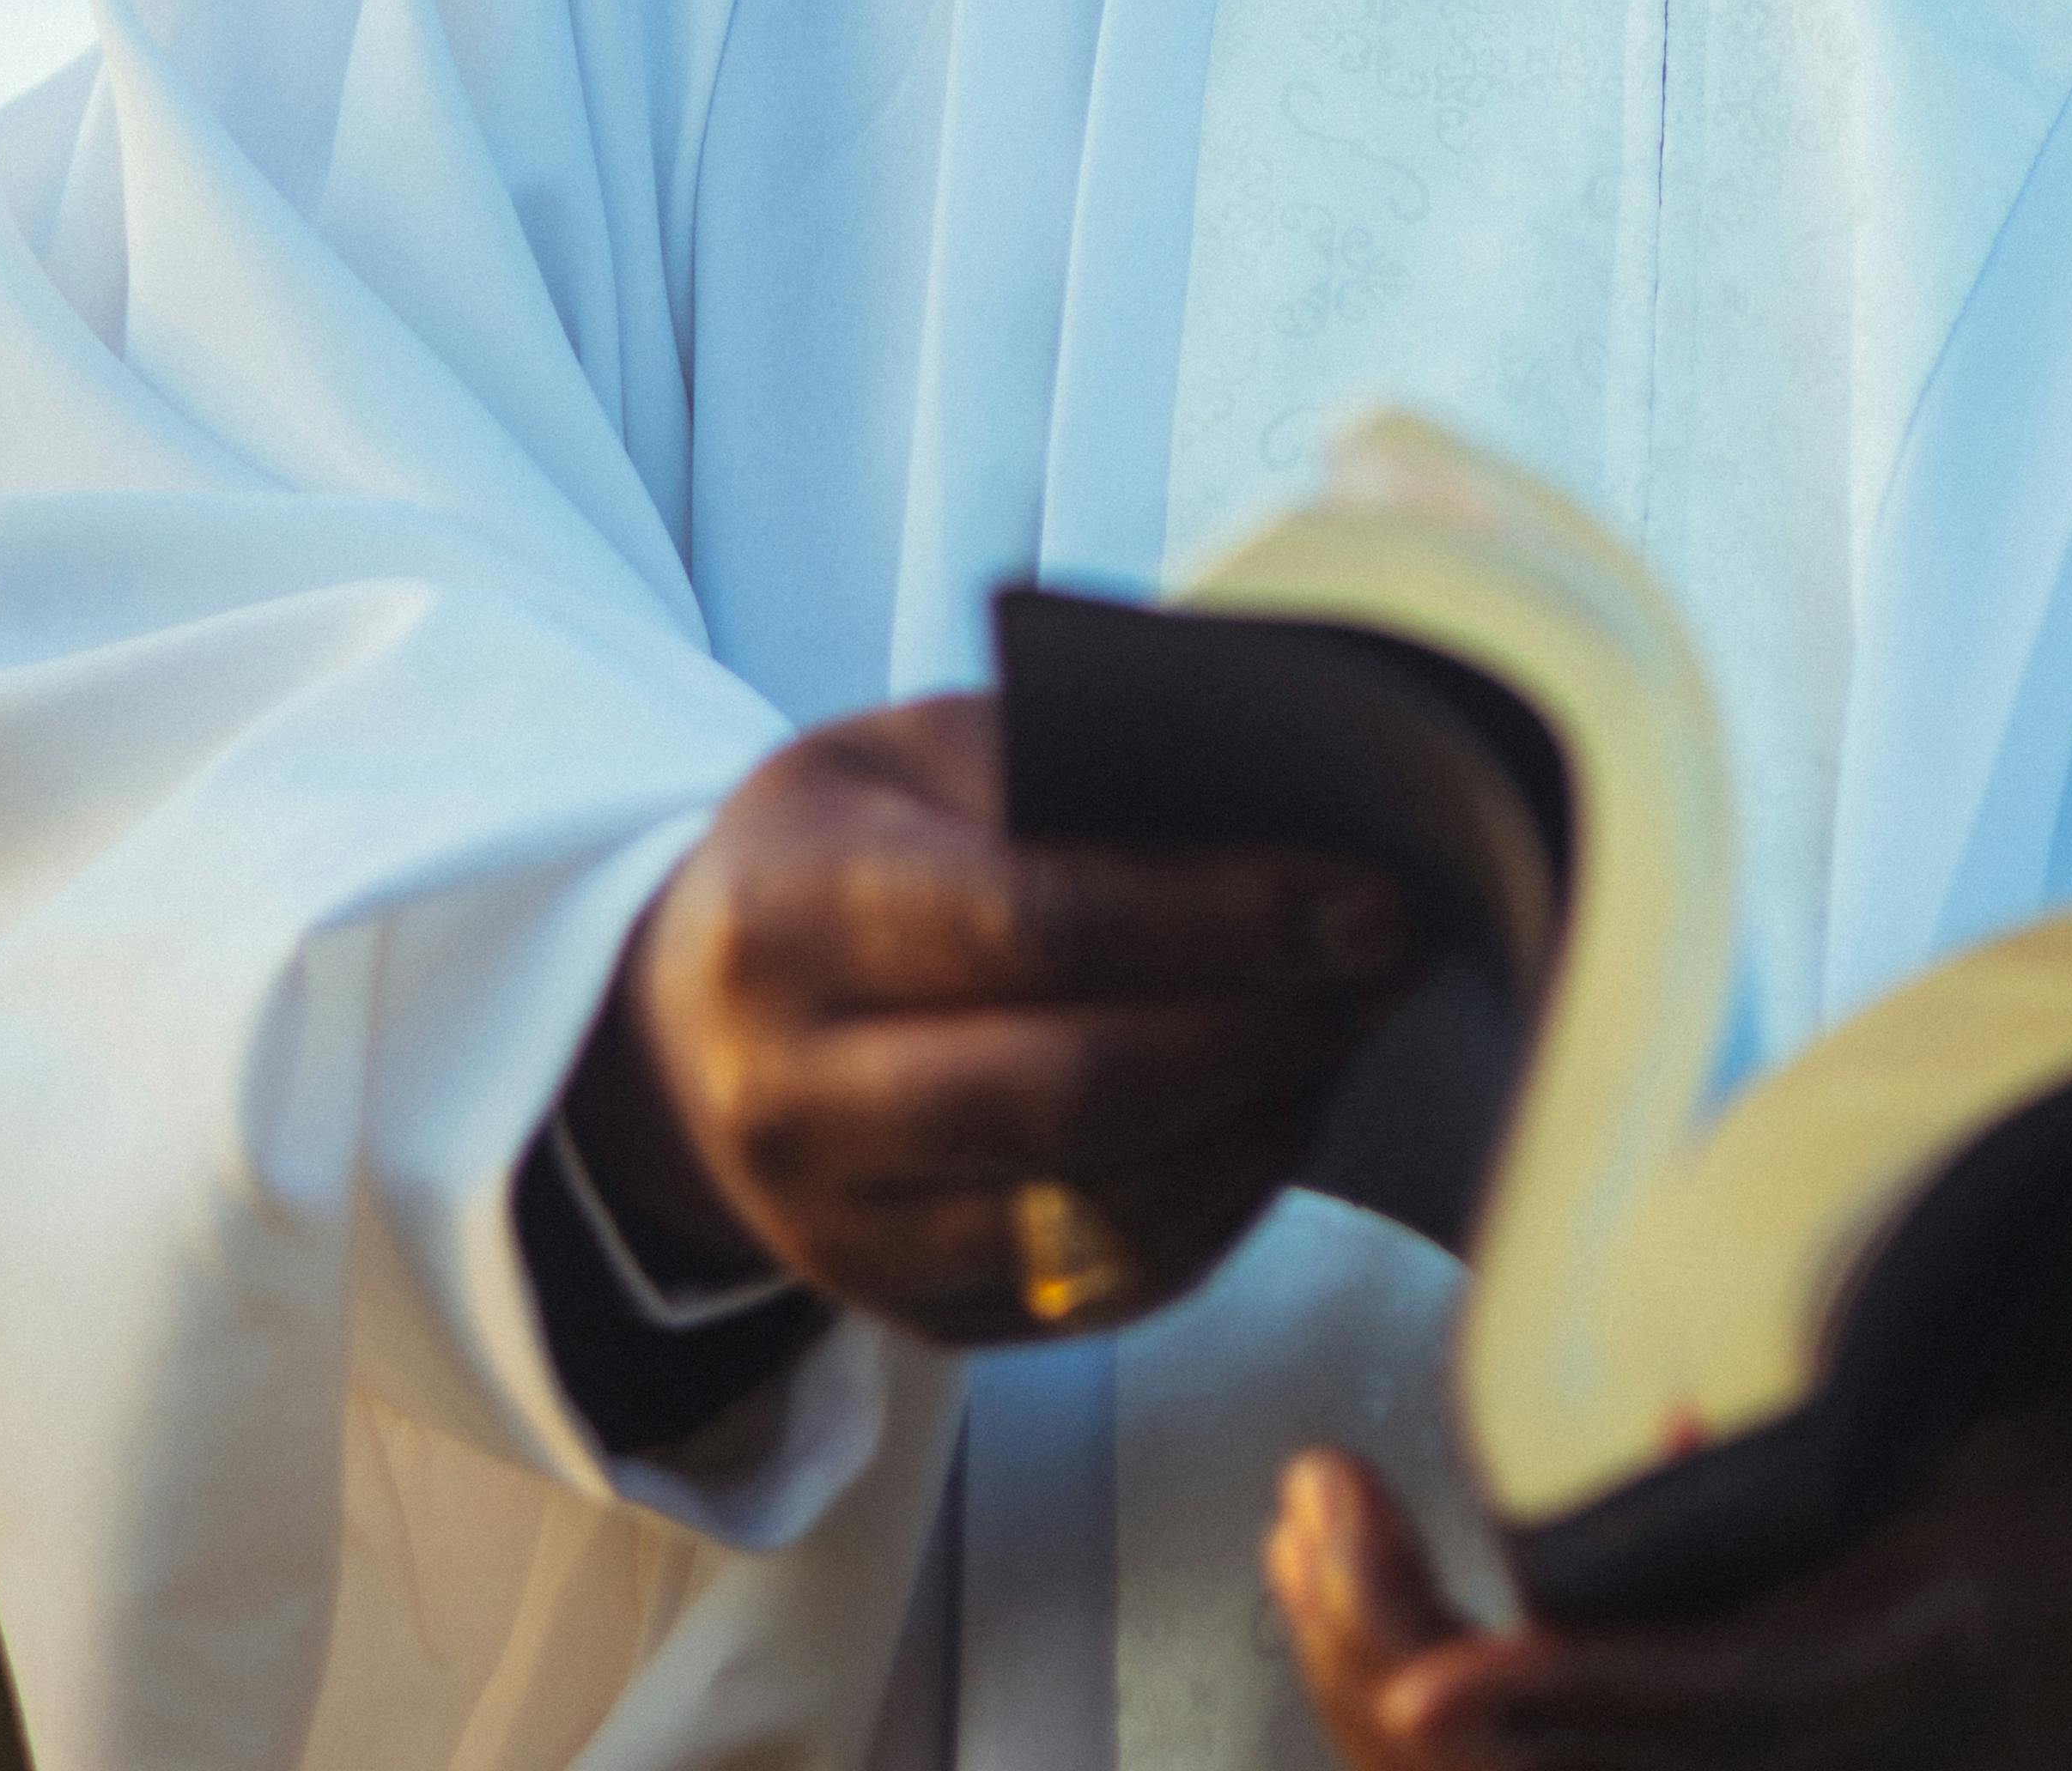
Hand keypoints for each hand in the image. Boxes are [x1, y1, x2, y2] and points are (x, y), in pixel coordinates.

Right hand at [570, 694, 1417, 1344]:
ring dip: (1258, 1127)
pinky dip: (1217, 1210)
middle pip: (1074, 1091)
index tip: (1366, 898)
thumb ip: (1068, 771)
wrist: (682, 1027)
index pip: (1034, 924)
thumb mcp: (908, 756)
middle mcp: (791, 1094)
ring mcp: (838, 1231)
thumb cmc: (839, 857)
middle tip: (1389, 965)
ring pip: (1097, 1216)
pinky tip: (1279, 1121)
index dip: (1223, 917)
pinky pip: (1099, 1292)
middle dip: (1264, 1029)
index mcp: (788, 914)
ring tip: (1348, 1032)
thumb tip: (1287, 805)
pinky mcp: (907, 1314)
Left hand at [1265, 1150, 2071, 1770]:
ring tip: (1317, 1522)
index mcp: (1922, 1648)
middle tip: (1321, 1504)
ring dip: (1390, 1681)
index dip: (1575, 1704)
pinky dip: (1437, 1703)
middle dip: (1408, 1672)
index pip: (1727, 1706)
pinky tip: (1353, 1580)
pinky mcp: (1717, 1755)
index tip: (1432, 1686)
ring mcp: (1770, 1769)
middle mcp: (1826, 1747)